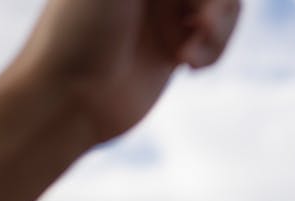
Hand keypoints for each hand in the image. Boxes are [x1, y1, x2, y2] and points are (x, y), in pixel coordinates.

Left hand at [7, 0, 240, 144]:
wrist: (70, 97)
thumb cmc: (76, 29)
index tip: (189, 14)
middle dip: (215, 2)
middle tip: (198, 24)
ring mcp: (165, 11)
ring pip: (223, 5)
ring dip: (220, 27)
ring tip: (191, 52)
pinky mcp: (175, 47)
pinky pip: (216, 38)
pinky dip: (213, 50)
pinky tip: (188, 65)